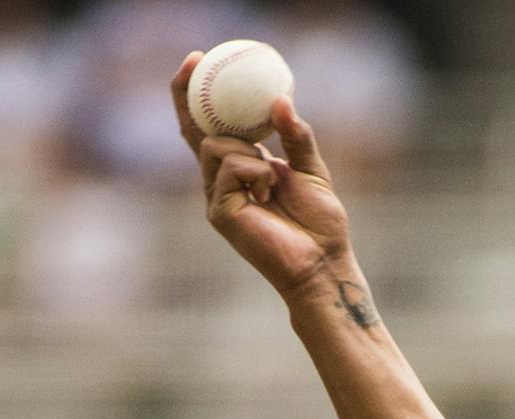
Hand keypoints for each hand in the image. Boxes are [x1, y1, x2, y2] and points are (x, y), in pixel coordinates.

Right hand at [171, 51, 351, 299]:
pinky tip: (270, 191)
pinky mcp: (220, 212)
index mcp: (242, 168)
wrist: (324, 262)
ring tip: (274, 178)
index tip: (197, 60)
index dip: (196, 95)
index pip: (210, 127)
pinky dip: (254, 171)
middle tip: (195, 61)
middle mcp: (223, 180)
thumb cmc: (320, 224)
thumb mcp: (311, 170)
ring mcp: (217, 196)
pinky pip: (229, 169)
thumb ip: (296, 136)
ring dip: (249, 151)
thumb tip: (281, 100)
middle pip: (197, 130)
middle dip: (190, 95)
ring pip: (216, 146)